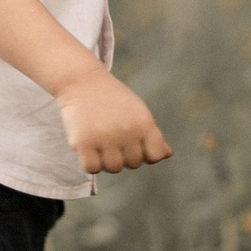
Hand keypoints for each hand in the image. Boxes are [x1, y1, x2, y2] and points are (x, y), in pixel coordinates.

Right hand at [55, 69, 172, 173]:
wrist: (83, 81)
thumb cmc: (114, 99)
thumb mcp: (138, 112)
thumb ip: (153, 135)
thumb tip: (167, 155)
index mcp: (143, 123)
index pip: (155, 156)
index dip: (146, 154)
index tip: (135, 144)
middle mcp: (126, 131)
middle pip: (133, 164)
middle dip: (125, 155)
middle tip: (114, 139)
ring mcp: (105, 138)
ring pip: (114, 168)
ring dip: (108, 161)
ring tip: (102, 144)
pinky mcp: (83, 142)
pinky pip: (92, 168)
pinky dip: (91, 164)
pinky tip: (89, 149)